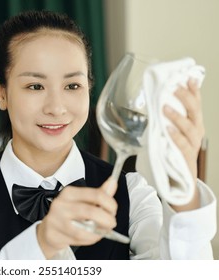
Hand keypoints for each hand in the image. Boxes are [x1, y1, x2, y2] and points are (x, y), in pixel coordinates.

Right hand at [36, 178, 117, 258]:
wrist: (49, 230)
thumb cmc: (68, 214)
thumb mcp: (82, 201)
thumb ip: (99, 193)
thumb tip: (112, 182)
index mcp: (69, 193)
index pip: (96, 195)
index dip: (110, 204)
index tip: (113, 210)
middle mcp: (61, 204)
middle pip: (92, 212)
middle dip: (108, 220)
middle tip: (111, 222)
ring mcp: (56, 220)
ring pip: (87, 228)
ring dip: (99, 232)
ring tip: (101, 230)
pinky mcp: (54, 234)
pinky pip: (80, 238)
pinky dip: (90, 239)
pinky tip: (90, 236)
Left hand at [163, 79, 203, 209]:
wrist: (180, 182)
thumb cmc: (172, 154)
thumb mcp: (169, 133)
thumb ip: (166, 120)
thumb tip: (155, 102)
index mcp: (193, 124)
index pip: (195, 104)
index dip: (193, 90)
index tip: (188, 77)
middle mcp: (196, 132)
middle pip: (195, 111)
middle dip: (186, 97)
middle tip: (175, 87)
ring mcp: (193, 145)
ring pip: (189, 127)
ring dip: (176, 116)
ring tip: (164, 107)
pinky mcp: (187, 157)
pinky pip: (182, 145)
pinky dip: (175, 136)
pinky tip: (167, 129)